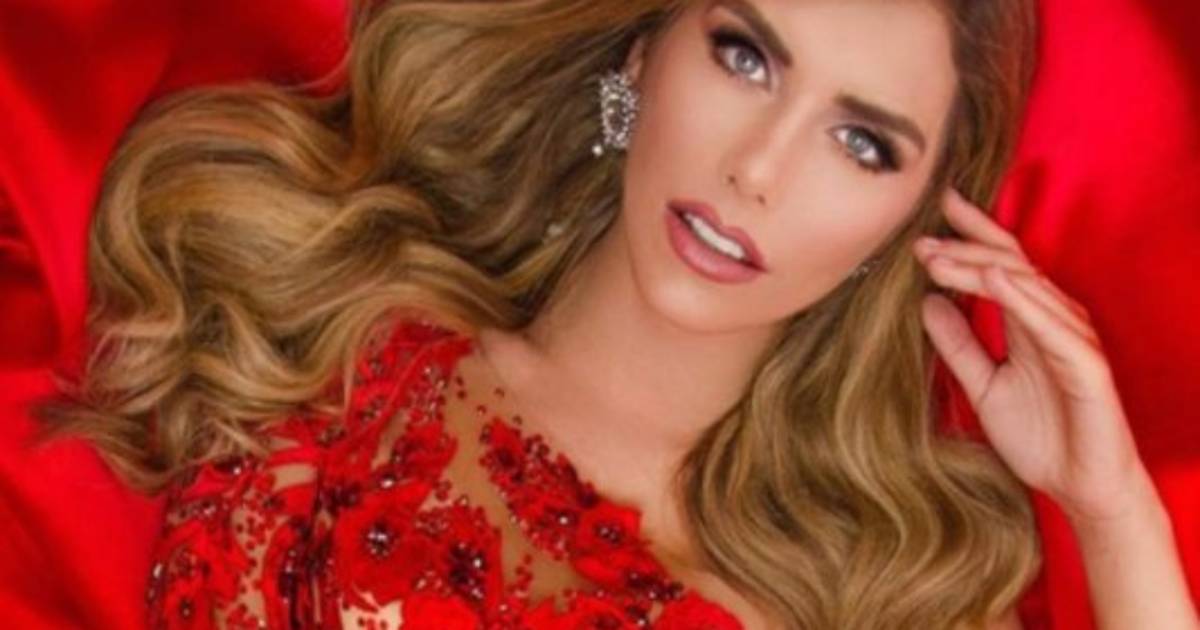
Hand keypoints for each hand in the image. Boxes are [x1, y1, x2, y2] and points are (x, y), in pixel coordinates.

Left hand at [913, 188, 1152, 526]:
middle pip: (1009, 266)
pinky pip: (1055, 327)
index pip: (1000, 265)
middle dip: (964, 249)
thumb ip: (958, 345)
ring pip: (1027, 289)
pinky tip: (996, 281)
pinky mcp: (1088, 366)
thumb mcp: (983, 386)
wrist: (1079, 487)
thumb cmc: (1040, 437)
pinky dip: (1025, 301)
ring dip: (980, 269)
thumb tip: (926, 301)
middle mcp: (1052, 321)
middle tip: (920, 239)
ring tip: (938, 256)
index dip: (971, 235)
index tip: (932, 211)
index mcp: (1028, 322)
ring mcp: (1072, 340)